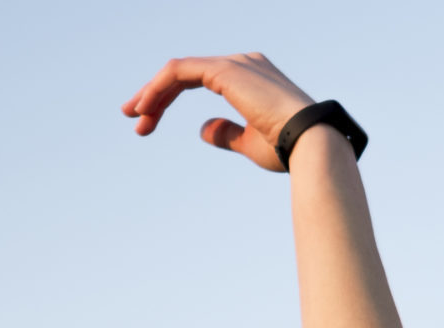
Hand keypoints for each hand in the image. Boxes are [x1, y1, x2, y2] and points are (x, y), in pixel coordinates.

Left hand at [122, 53, 314, 171]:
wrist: (311, 144)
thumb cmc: (289, 149)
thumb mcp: (250, 144)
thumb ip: (226, 134)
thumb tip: (201, 130)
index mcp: (250, 77)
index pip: (198, 79)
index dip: (168, 98)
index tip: (147, 120)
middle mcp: (242, 63)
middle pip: (185, 72)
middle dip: (155, 95)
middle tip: (132, 117)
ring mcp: (234, 63)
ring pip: (178, 71)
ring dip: (152, 93)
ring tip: (134, 116)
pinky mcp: (225, 70)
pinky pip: (180, 72)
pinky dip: (159, 88)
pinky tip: (145, 108)